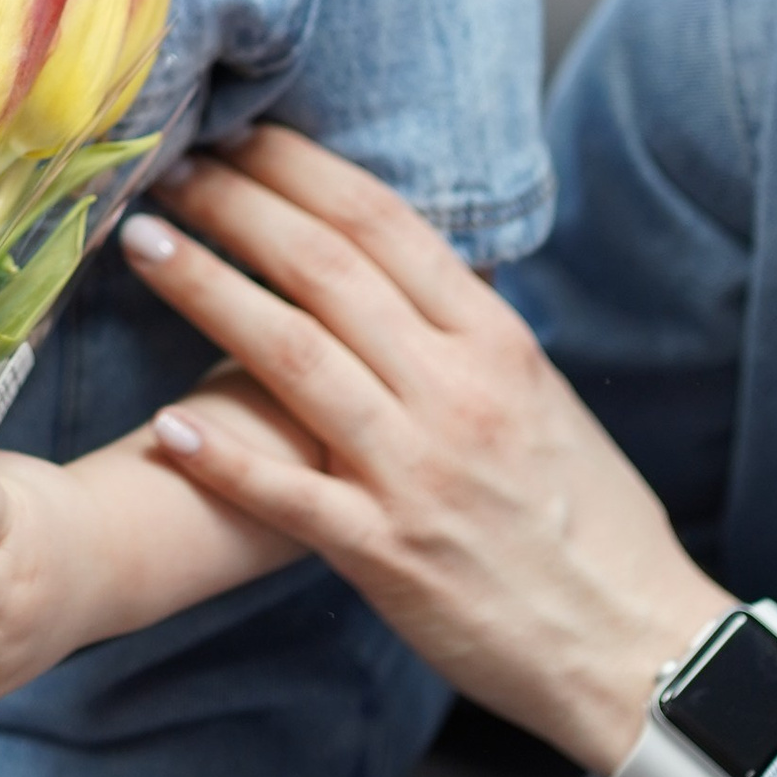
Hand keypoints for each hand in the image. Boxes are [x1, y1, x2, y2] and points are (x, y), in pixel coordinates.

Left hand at [120, 129, 731, 776]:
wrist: (634, 644)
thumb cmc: (588, 522)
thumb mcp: (544, 398)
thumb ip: (469, 334)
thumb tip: (405, 269)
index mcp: (497, 342)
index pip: (384, 224)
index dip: (299, 169)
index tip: (238, 133)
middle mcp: (458, 390)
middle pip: (325, 269)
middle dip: (236, 205)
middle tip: (169, 166)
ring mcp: (418, 471)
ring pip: (293, 357)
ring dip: (206, 292)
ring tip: (142, 244)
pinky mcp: (387, 553)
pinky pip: (288, 494)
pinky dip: (223, 457)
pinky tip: (164, 425)